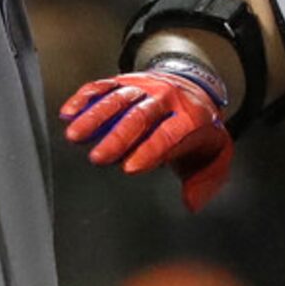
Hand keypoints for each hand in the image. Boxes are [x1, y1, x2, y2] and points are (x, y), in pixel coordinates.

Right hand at [61, 65, 232, 209]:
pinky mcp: (125, 81)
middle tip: (97, 158)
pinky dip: (84, 98)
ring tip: (74, 136)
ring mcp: (144, 87)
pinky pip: (103, 86)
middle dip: (117, 137)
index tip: (129, 168)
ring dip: (94, 117)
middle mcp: (167, 98)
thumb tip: (191, 204)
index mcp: (191, 117)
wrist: (196, 85)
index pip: (170, 134)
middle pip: (140, 115)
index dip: (150, 150)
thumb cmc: (200, 128)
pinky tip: (68, 112)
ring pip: (118, 99)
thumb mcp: (216, 154)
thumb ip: (206, 181)